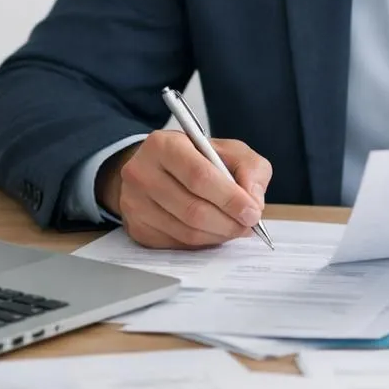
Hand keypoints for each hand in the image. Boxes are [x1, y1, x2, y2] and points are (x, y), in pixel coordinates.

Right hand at [96, 129, 271, 248]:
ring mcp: (134, 203)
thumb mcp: (228, 150)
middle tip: (248, 225)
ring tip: (235, 228)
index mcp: (164, 145)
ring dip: (218, 235)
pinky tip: (214, 231)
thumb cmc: (197, 158)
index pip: (199, 176)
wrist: (156, 168)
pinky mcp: (137, 228)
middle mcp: (141, 173)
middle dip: (228, 222)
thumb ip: (250, 168)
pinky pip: (177, 243)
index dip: (230, 198)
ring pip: (186, 231)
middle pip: (192, 209)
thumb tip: (254, 201)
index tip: (252, 212)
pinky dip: (203, 242)